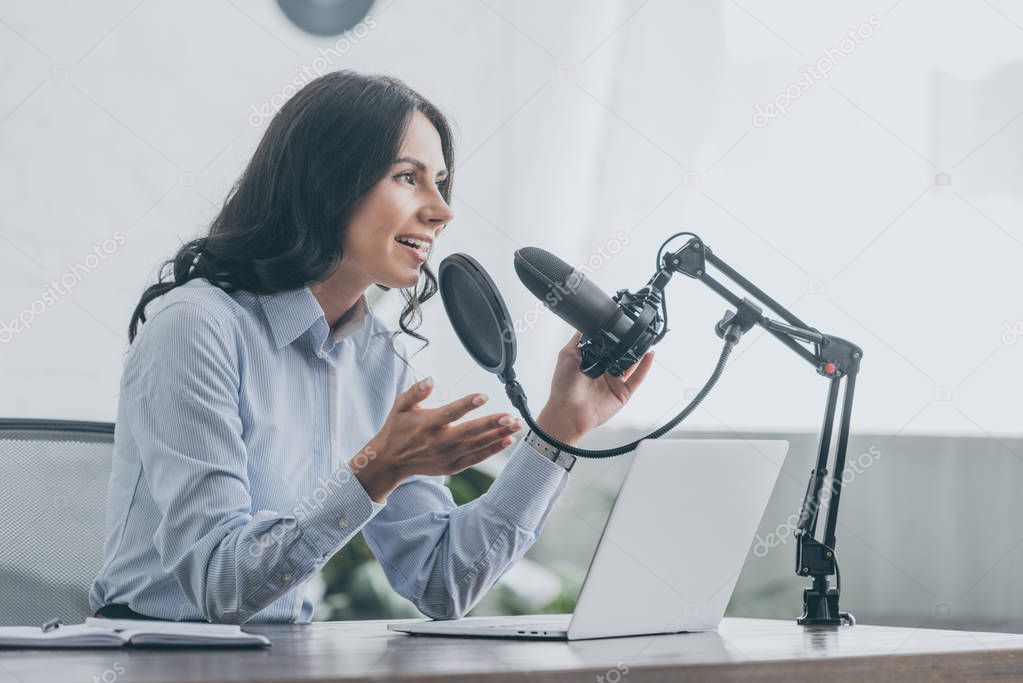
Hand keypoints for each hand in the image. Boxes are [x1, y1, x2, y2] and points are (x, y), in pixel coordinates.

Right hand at [352, 377, 522, 501]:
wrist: (390, 460)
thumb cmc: (397, 429)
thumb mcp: (400, 406)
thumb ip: (415, 392)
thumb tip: (430, 379)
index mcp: (427, 424)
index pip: (450, 413)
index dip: (466, 405)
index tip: (482, 396)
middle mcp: (439, 442)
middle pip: (469, 432)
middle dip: (492, 424)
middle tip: (511, 417)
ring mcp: (446, 456)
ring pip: (477, 445)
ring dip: (498, 436)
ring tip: (516, 426)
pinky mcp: (451, 467)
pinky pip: (475, 459)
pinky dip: (491, 451)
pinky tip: (506, 441)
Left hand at [535, 331, 654, 445]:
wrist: (568, 411)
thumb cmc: (563, 387)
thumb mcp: (568, 355)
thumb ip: (580, 339)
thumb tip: (586, 323)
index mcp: (591, 361)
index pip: (606, 345)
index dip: (613, 336)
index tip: (621, 322)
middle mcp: (603, 371)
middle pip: (621, 353)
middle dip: (629, 343)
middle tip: (636, 330)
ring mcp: (614, 381)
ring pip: (631, 364)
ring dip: (639, 352)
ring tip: (646, 338)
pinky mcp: (622, 392)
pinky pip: (637, 378)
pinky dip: (645, 366)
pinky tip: (649, 355)